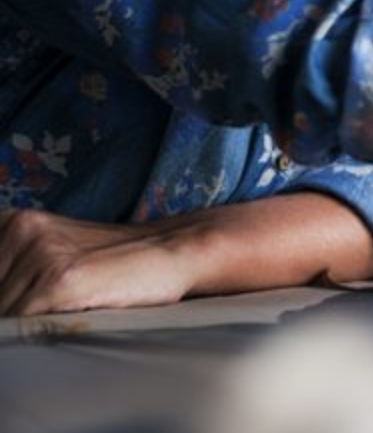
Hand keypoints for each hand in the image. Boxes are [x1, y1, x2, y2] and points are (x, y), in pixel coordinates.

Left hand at [0, 209, 197, 315]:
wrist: (172, 252)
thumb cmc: (116, 262)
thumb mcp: (56, 251)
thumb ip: (17, 270)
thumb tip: (3, 306)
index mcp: (15, 222)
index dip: (7, 298)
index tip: (27, 300)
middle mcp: (23, 229)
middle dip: (11, 312)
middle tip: (55, 308)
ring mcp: (41, 253)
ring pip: (3, 313)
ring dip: (23, 325)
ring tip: (66, 313)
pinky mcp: (60, 279)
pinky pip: (21, 324)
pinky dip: (36, 333)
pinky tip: (69, 320)